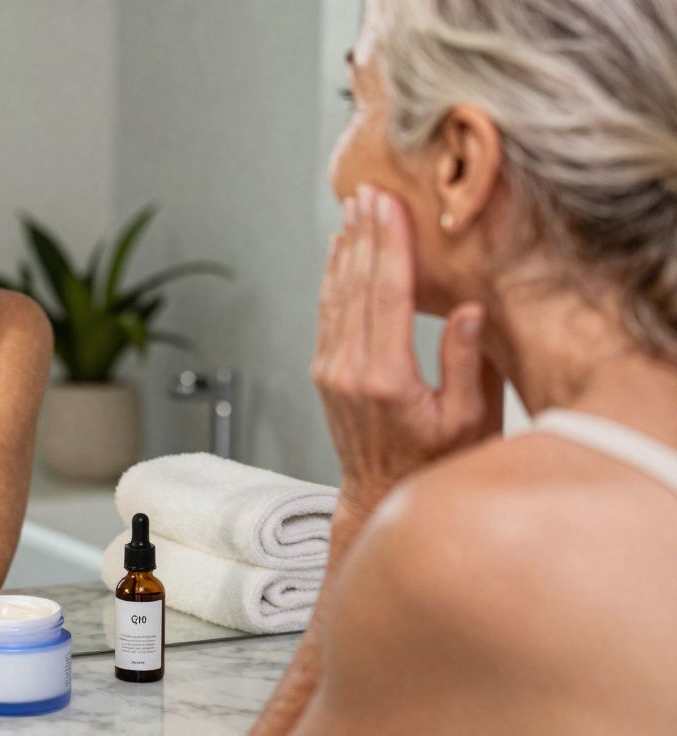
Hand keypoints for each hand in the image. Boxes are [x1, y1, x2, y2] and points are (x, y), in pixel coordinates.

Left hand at [311, 185, 502, 523]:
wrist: (382, 496)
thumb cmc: (435, 463)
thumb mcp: (469, 422)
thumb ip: (469, 365)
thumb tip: (470, 310)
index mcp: (387, 380)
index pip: (387, 295)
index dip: (387, 245)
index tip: (388, 205)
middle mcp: (349, 371)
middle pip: (354, 286)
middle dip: (362, 234)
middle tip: (366, 190)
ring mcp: (330, 371)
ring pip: (335, 295)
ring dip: (345, 248)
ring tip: (354, 209)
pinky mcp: (324, 372)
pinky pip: (327, 313)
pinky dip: (333, 277)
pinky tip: (340, 251)